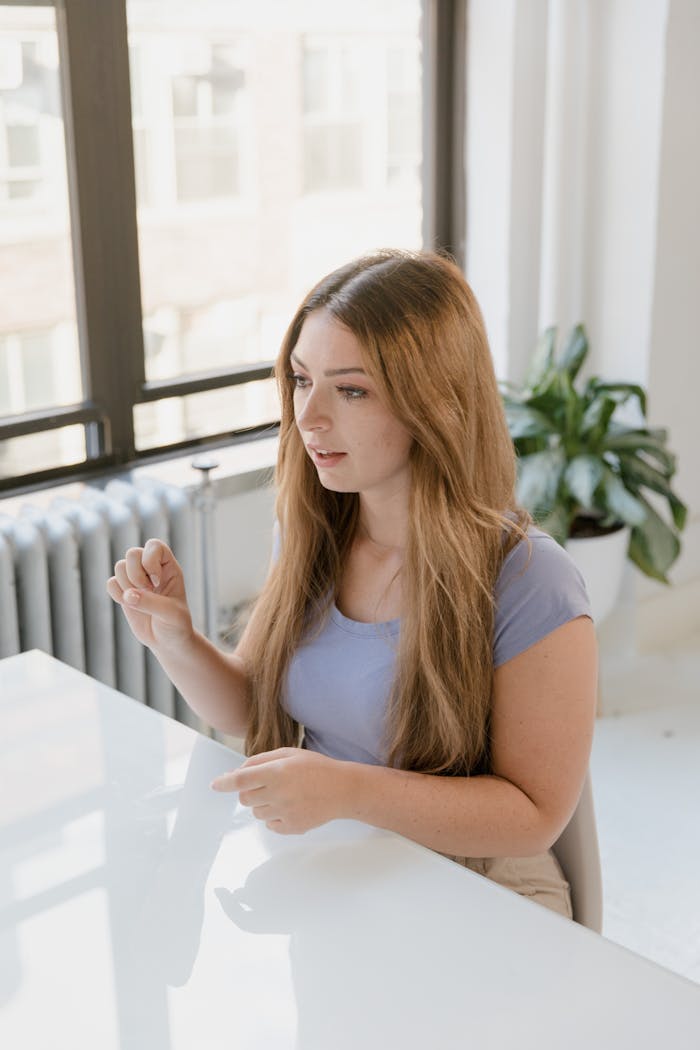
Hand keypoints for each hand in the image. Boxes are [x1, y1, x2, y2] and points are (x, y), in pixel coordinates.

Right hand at [106, 538, 193, 652]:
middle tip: (147, 591)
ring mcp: (136, 579)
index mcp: (168, 567)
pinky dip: (116, 593)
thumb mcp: (170, 614)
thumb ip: (151, 603)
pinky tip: (129, 605)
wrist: (167, 641)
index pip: (155, 546)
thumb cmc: (177, 625)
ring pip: (119, 566)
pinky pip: (110, 583)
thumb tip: (128, 595)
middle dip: (135, 574)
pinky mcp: (124, 592)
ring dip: (126, 584)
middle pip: (132, 553)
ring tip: (139, 600)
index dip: (150, 560)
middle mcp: (151, 569)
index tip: (157, 582)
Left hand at [212, 747, 349, 834]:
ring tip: (283, 795)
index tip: (215, 785)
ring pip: (256, 813)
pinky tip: (290, 806)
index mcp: (277, 772)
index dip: (224, 783)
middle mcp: (279, 793)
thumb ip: (260, 761)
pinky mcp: (292, 828)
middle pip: (245, 799)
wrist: (342, 789)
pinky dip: (273, 817)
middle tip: (265, 785)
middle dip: (249, 792)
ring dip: (262, 804)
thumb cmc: (315, 768)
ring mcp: (285, 813)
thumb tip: (236, 772)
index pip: (241, 780)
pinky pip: (269, 825)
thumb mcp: (288, 754)